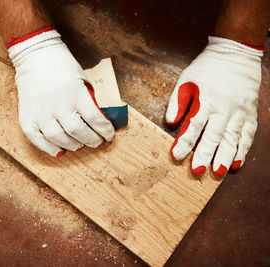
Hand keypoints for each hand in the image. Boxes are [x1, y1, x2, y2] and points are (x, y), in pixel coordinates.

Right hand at [8, 28, 114, 156]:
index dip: (105, 130)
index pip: (95, 119)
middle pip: (78, 132)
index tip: (109, 135)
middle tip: (97, 142)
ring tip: (80, 145)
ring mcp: (41, 112)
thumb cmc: (61, 66)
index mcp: (76, 93)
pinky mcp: (27, 117)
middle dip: (92, 140)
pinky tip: (59, 150)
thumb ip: (89, 100)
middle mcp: (58, 104)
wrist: (34, 55)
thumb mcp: (82, 79)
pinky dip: (49, 148)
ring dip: (73, 145)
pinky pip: (38, 139)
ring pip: (59, 138)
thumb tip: (97, 121)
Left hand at [165, 36, 262, 176]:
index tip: (175, 156)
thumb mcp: (185, 80)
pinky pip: (248, 134)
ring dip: (225, 156)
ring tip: (218, 172)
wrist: (236, 53)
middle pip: (213, 135)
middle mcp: (224, 108)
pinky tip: (237, 162)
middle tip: (197, 171)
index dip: (184, 142)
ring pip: (232, 138)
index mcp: (206, 100)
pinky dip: (243, 149)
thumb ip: (177, 102)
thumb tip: (168, 123)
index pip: (193, 125)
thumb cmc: (206, 68)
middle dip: (204, 154)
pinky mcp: (250, 112)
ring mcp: (239, 111)